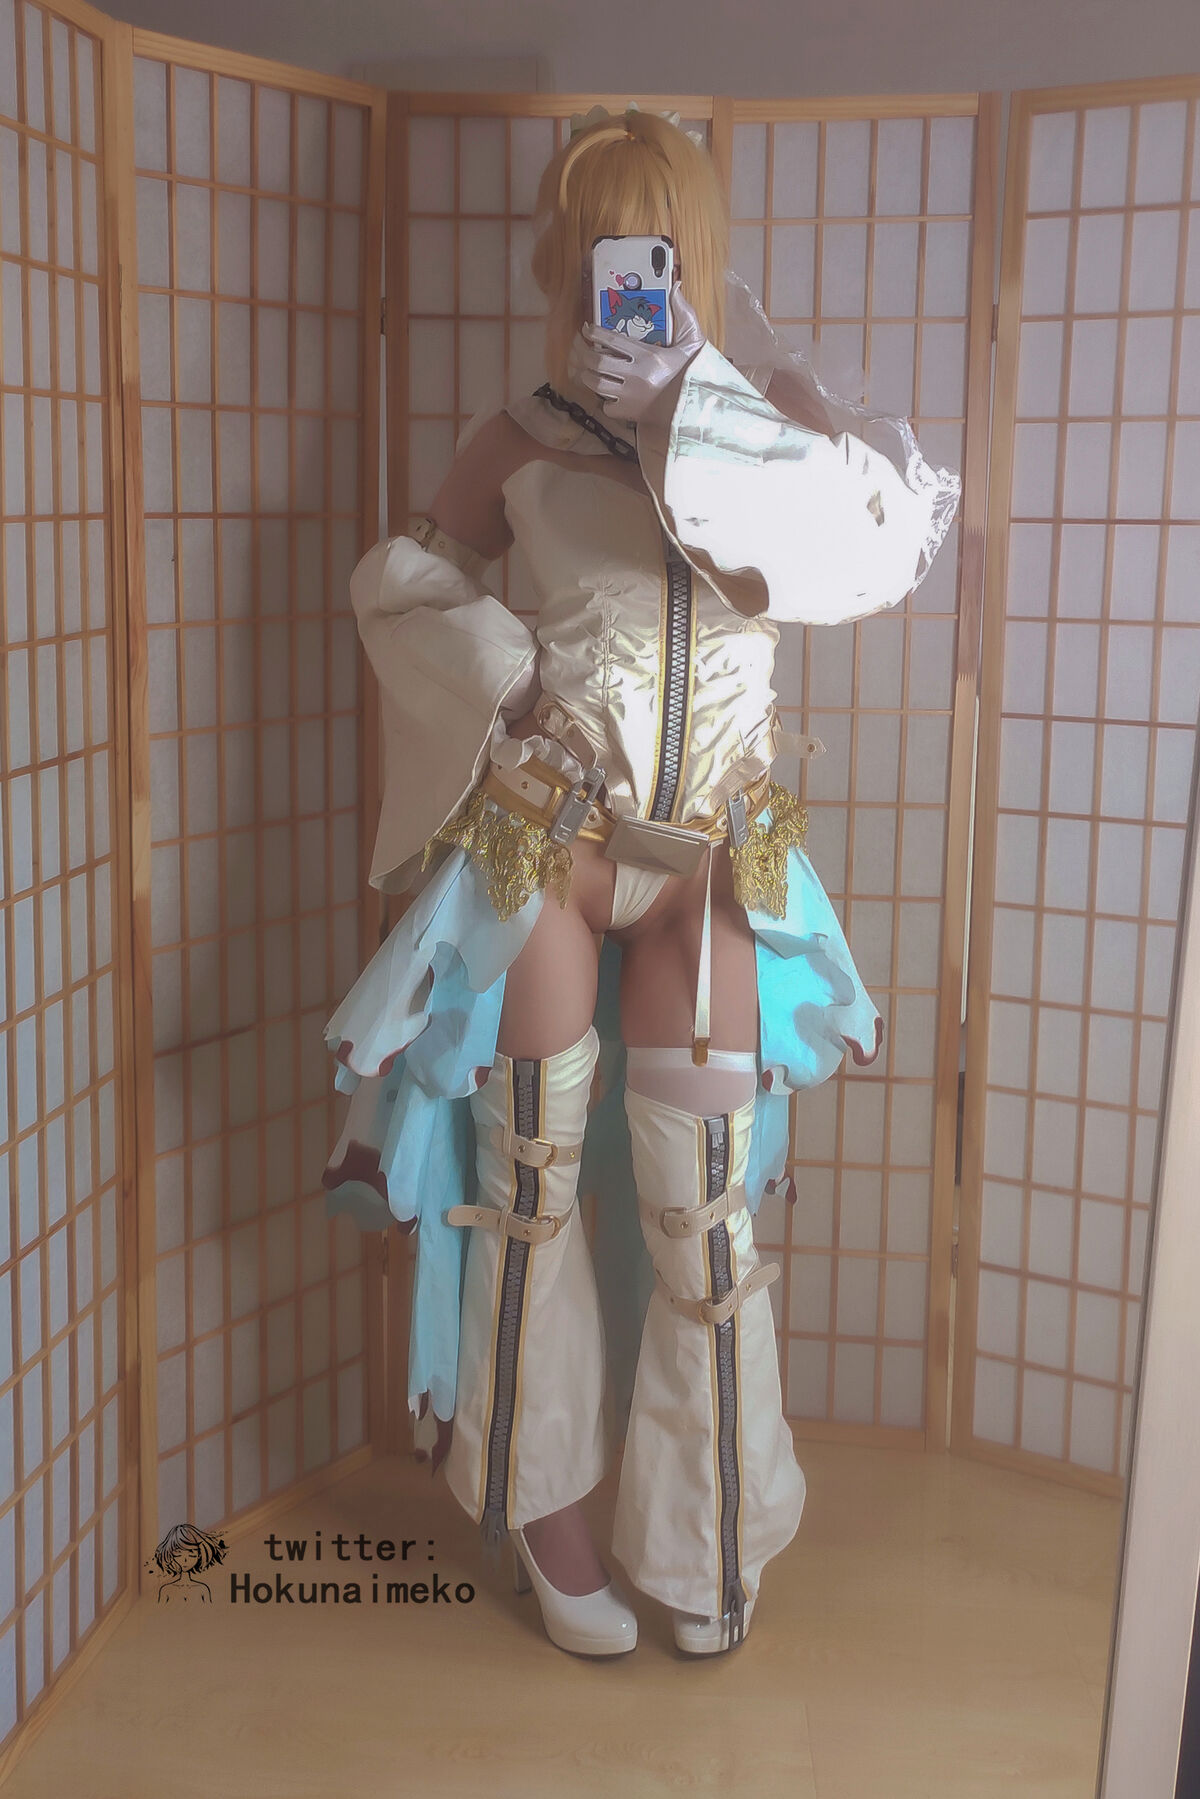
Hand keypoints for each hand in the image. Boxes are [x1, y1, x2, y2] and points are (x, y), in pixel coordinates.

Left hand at [572, 285, 705, 423]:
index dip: (595, 332)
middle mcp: (636, 376)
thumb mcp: (693, 342)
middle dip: (586, 355)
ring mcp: (631, 396)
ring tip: (589, 371)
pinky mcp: (630, 414)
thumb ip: (684, 313)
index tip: (587, 329)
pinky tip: (608, 395)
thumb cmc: (693, 374)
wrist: (698, 407)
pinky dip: (604, 402)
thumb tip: (676, 287)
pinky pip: (607, 407)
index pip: (612, 339)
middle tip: (584, 350)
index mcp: (649, 356)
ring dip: (589, 377)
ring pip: (597, 384)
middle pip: (598, 362)